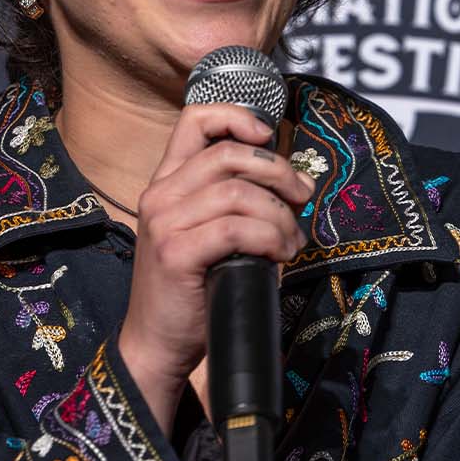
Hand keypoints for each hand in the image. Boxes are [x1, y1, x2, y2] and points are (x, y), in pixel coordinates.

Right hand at [115, 103, 314, 436]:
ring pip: (238, 193)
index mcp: (167, 182)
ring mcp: (164, 222)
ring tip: (291, 242)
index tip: (268, 136)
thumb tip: (298, 181)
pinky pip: (236, 229)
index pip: (195, 120)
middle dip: (279, 172)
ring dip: (279, 216)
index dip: (237, 117)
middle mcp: (159, 194)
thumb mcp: (210, 233)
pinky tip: (279, 255)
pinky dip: (269, 239)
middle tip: (302, 198)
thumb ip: (238, 201)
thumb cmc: (193, 288)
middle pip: (229, 155)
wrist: (157, 343)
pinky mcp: (175, 253)